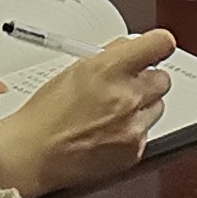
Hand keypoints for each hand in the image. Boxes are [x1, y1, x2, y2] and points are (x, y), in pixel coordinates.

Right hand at [0, 31, 172, 197]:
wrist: (33, 153)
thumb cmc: (46, 114)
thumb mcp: (76, 70)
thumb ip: (110, 57)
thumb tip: (131, 49)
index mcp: (110, 68)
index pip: (160, 44)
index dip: (159, 45)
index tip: (156, 49)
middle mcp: (126, 96)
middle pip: (163, 78)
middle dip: (147, 80)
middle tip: (127, 86)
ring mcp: (133, 126)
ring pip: (157, 107)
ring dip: (141, 107)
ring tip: (113, 113)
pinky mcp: (135, 151)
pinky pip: (147, 133)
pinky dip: (132, 132)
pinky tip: (108, 133)